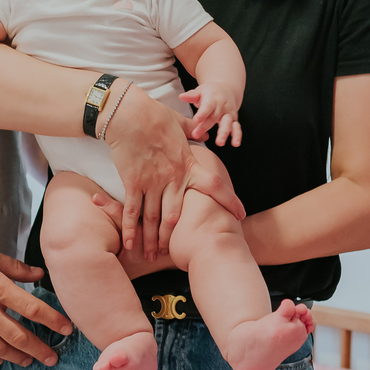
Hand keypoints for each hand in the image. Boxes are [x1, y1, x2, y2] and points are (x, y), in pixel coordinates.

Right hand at [0, 237, 70, 366]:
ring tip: (30, 361)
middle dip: (40, 349)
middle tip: (53, 358)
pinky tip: (0, 359)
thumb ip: (15, 268)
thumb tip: (39, 275)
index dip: (53, 321)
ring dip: (18, 357)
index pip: (32, 309)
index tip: (67, 329)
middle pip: (19, 336)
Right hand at [102, 85, 244, 257]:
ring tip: (152, 256)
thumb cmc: (154, 115)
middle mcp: (173, 177)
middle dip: (175, 237)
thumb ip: (193, 131)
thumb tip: (204, 133)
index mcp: (188, 164)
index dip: (230, 201)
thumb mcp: (180, 124)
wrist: (129, 113)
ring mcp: (153, 181)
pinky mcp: (134, 182)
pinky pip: (133, 210)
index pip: (215, 185)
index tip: (240, 215)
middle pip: (177, 215)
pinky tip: (131, 244)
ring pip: (154, 217)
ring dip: (153, 239)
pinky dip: (132, 229)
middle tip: (177, 252)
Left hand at [180, 84, 241, 147]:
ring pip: (227, 123)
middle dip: (205, 127)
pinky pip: (237, 127)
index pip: (207, 107)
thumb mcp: (200, 91)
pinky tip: (235, 144)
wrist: (227, 90)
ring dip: (224, 133)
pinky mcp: (234, 120)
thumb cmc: (210, 93)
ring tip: (220, 143)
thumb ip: (191, 96)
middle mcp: (222, 107)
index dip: (202, 114)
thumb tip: (181, 96)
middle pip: (214, 117)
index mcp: (212, 99)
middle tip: (196, 135)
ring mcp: (228, 114)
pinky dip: (237, 135)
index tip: (196, 120)